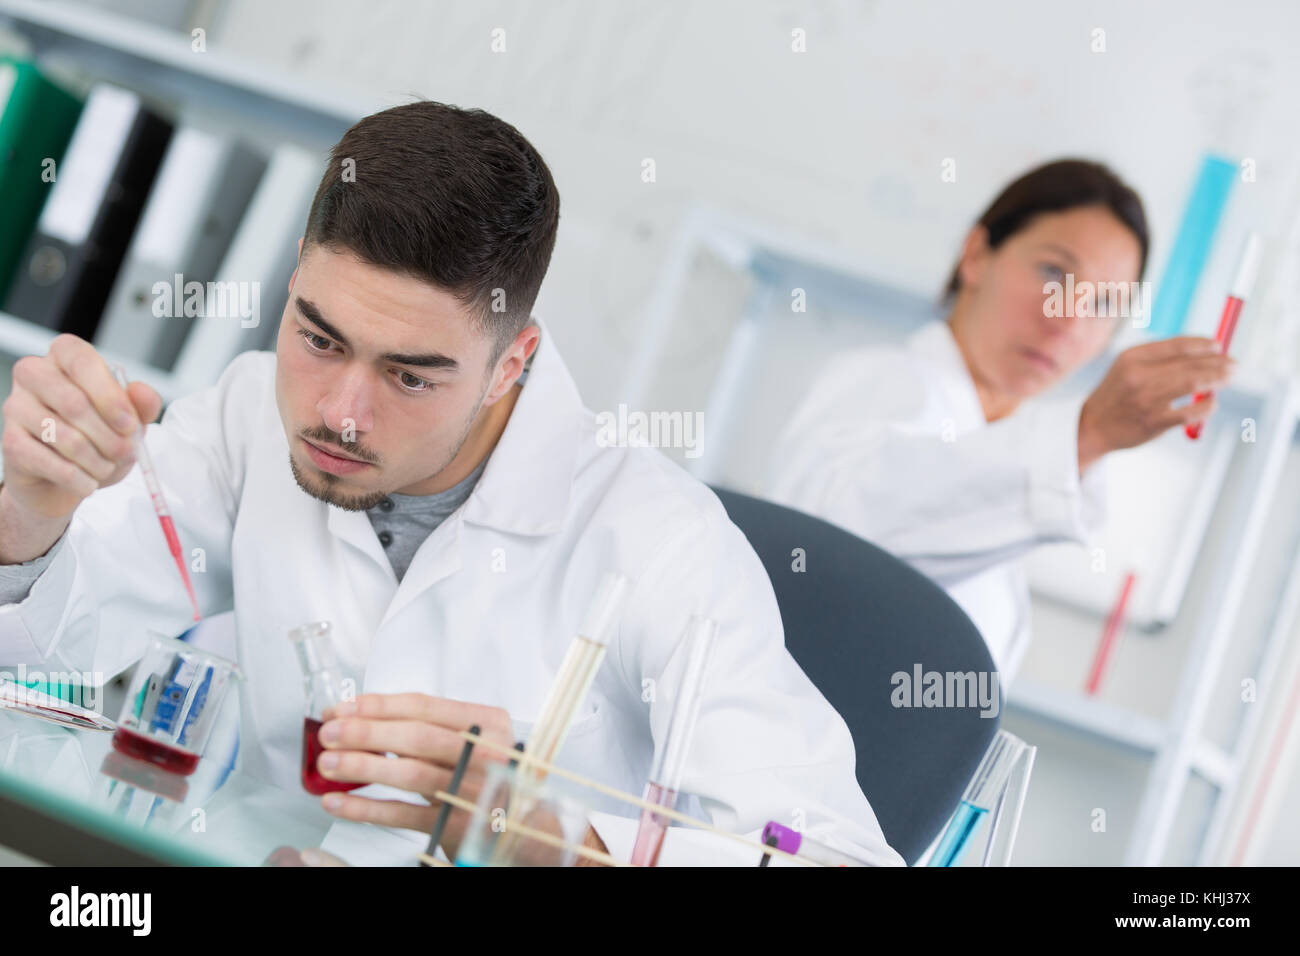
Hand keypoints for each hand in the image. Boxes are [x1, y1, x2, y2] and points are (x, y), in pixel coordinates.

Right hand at [1, 334, 160, 519]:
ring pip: (64, 437)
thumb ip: (142, 404)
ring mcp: (16, 407)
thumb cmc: (97, 438)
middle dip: (109, 437)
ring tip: (107, 469)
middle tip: (126, 453)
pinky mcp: (10, 442)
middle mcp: (33, 374)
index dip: (109, 395)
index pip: (80, 360)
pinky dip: (79, 479)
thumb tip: (142, 393)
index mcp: (64, 357)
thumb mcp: (128, 420)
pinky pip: (50, 463)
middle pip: (74, 403)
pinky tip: (89, 483)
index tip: (129, 425)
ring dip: (97, 462)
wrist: (65, 478)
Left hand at [315, 693, 613, 864]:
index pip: (426, 707)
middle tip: (329, 732)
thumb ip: (428, 727)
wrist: (528, 824)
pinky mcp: (456, 825)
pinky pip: (403, 815)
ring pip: (410, 775)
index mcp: (488, 724)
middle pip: (417, 738)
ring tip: (327, 764)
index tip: (344, 706)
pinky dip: (366, 808)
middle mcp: (485, 754)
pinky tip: (339, 801)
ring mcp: (471, 791)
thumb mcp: (473, 739)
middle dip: (366, 733)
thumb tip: (358, 716)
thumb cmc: (490, 773)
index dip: (379, 705)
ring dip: (362, 767)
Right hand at [1078, 336, 1234, 471]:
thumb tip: (1203, 351)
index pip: (1177, 345)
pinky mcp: (1153, 422)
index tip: (1218, 346)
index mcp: (1132, 358)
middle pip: (1190, 364)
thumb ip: (1159, 358)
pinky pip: (1190, 412)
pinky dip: (1207, 406)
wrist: (1092, 427)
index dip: (1203, 344)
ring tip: (1230, 377)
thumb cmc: (1117, 395)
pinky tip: (1211, 403)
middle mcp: (1138, 376)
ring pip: (1194, 383)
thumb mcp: (1128, 367)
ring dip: (1218, 379)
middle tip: (1234, 364)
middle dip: (1218, 363)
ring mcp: (1146, 400)